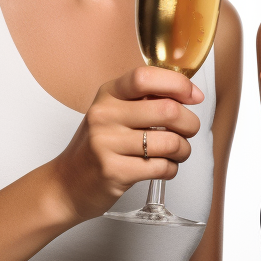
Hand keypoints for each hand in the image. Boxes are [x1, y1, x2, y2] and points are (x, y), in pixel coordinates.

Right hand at [53, 66, 202, 221]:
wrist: (67, 183)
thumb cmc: (98, 145)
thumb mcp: (113, 112)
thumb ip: (143, 100)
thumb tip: (188, 92)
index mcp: (108, 94)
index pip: (145, 77)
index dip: (177, 84)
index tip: (193, 95)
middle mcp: (105, 115)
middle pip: (167, 110)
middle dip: (190, 122)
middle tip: (189, 129)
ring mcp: (107, 144)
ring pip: (169, 142)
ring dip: (184, 149)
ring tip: (178, 152)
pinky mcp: (114, 172)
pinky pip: (161, 167)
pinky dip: (172, 168)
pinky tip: (165, 167)